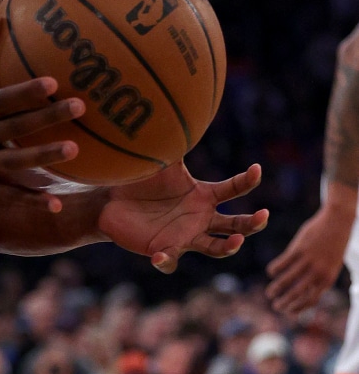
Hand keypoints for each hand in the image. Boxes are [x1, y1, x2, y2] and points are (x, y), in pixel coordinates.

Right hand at [0, 8, 84, 197]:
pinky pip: (7, 193)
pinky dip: (30, 199)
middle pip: (15, 127)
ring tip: (74, 150)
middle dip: (47, 119)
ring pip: (15, 162)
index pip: (1, 100)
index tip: (53, 82)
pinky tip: (55, 203)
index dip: (25, 92)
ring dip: (44, 157)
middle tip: (79, 107)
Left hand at [96, 161, 265, 272]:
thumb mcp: (160, 164)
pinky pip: (170, 260)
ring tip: (236, 241)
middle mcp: (201, 219)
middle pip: (236, 224)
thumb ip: (173, 145)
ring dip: (228, 246)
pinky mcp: (164, 250)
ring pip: (216, 248)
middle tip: (263, 215)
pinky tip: (159, 255)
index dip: (246, 180)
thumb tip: (183, 112)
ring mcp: (186, 237)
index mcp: (203, 196)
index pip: (232, 190)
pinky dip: (167, 260)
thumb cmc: (140, 181)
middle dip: (252, 223)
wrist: (110, 201)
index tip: (257, 169)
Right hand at [266, 202, 351, 314]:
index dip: (298, 308)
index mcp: (328, 279)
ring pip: (288, 279)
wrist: (338, 222)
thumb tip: (305, 292)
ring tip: (269, 292)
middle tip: (275, 306)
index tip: (288, 312)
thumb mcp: (330, 266)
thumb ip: (319, 278)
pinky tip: (270, 272)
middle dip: (285, 302)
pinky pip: (283, 263)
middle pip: (298, 292)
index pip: (311, 299)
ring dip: (277, 288)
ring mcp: (308, 260)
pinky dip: (275, 269)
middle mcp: (318, 272)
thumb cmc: (333, 245)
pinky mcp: (299, 249)